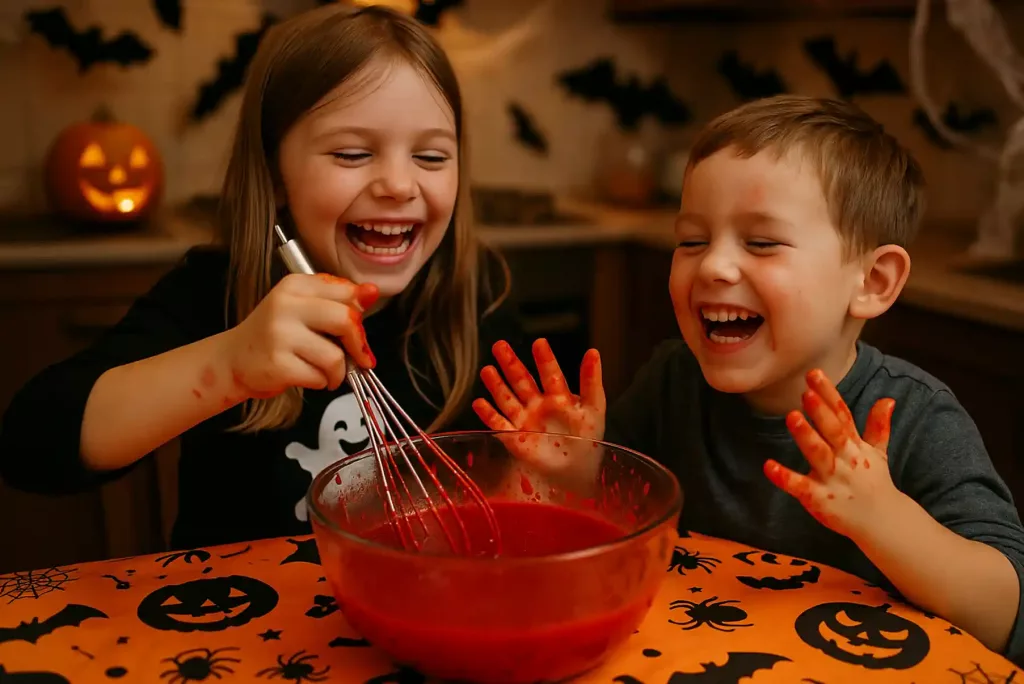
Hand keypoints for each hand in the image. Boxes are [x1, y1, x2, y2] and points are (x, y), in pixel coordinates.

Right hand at [223, 273, 377, 399]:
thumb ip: (338, 301)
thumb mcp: (303, 309)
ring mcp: (279, 335)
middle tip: (357, 357)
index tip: (358, 329)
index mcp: (296, 285)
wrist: (233, 360)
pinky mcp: (277, 364)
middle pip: (345, 320)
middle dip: (358, 344)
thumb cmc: (275, 336)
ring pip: (335, 356)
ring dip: (338, 371)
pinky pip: (319, 377)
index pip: (346, 292)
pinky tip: (309, 377)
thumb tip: (372, 292)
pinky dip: (321, 382)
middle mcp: (286, 305)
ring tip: (327, 372)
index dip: (360, 315)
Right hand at [472, 338, 604, 472]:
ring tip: (487, 370)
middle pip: (521, 380)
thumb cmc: (587, 438)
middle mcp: (538, 404)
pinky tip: (478, 402)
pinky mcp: (514, 438)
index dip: (544, 359)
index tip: (539, 343)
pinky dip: (488, 414)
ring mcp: (525, 420)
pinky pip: (499, 424)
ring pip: (507, 398)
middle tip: (500, 345)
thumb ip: (591, 381)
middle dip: (510, 363)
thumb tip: (593, 352)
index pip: (549, 373)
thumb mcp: (594, 407)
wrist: (576, 470)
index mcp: (558, 396)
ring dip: (496, 385)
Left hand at [764, 369, 898, 539]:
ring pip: (818, 455)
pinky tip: (768, 466)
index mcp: (855, 445)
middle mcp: (845, 459)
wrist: (883, 523)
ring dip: (806, 436)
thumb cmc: (874, 484)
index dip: (828, 393)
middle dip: (820, 412)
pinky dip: (785, 477)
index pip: (842, 414)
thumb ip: (878, 425)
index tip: (814, 373)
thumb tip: (887, 399)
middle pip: (833, 432)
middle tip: (806, 392)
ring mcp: (833, 479)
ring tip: (792, 417)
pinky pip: (800, 487)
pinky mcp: (819, 499)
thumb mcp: (878, 453)